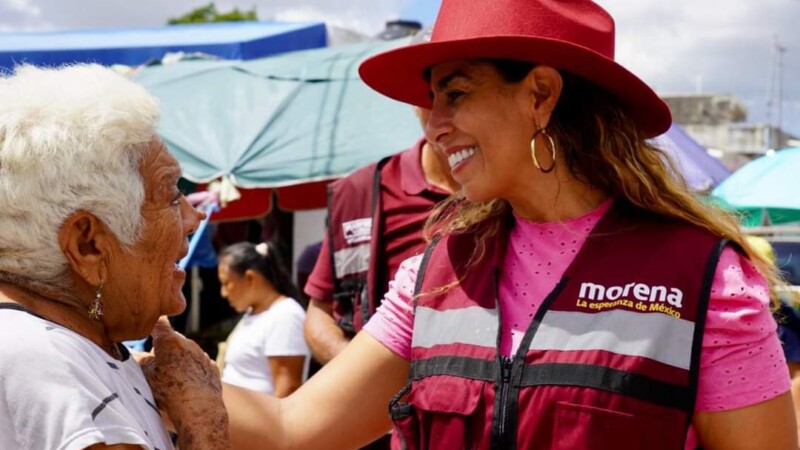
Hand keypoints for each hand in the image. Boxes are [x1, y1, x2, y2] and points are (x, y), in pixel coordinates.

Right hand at [139, 317, 230, 448]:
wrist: (198, 406)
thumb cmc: (168, 389)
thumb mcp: (147, 374)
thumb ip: (140, 360)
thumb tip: (133, 353)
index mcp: (169, 341)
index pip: (159, 323)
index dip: (153, 323)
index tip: (149, 325)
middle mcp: (188, 343)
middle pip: (174, 340)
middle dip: (166, 348)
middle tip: (157, 364)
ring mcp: (202, 354)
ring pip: (187, 352)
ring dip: (180, 360)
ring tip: (173, 379)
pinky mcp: (212, 367)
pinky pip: (199, 364)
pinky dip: (193, 370)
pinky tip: (188, 384)